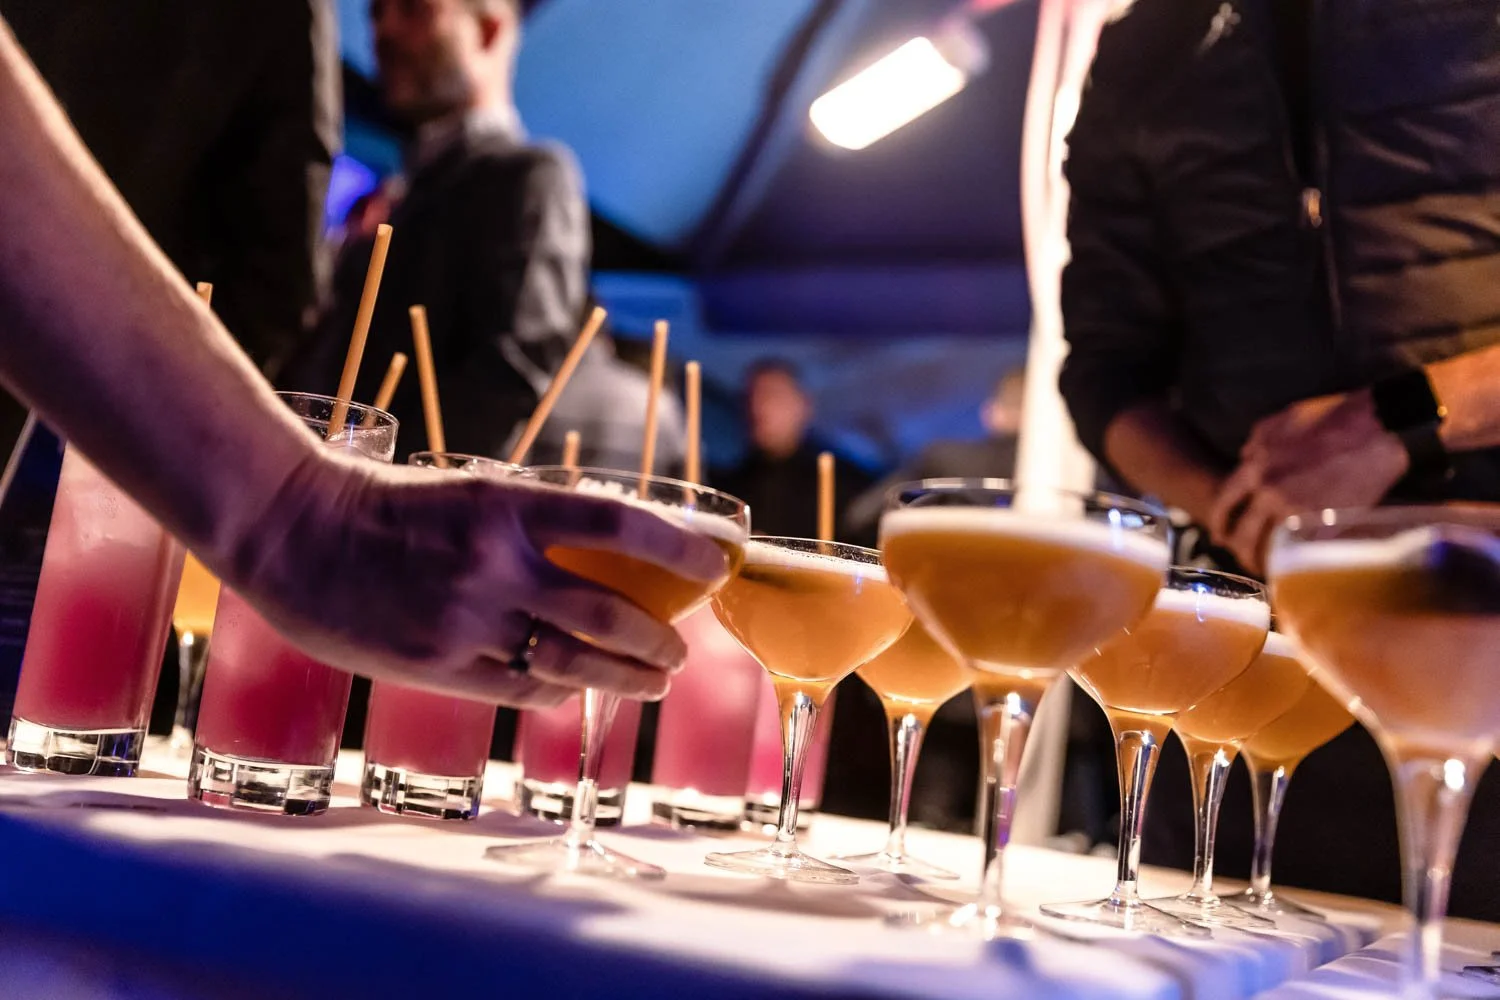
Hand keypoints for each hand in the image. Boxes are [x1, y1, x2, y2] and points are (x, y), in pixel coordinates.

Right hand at [217, 454, 731, 707]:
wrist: (295, 534)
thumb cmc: (390, 507)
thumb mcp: (473, 495)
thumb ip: (536, 524)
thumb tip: (613, 557)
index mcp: (506, 505)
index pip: (617, 524)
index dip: (678, 547)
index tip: (715, 562)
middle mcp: (494, 564)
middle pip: (609, 613)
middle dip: (659, 640)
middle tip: (679, 650)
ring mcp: (466, 620)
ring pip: (574, 663)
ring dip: (627, 677)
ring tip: (653, 681)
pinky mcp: (440, 664)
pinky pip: (524, 689)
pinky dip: (563, 691)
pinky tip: (579, 689)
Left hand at [1209, 390, 1407, 573]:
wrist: (1376, 427)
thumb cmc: (1331, 418)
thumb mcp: (1281, 421)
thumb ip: (1256, 442)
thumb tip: (1244, 458)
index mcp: (1255, 468)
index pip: (1224, 504)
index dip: (1220, 523)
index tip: (1220, 535)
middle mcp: (1269, 493)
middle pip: (1242, 534)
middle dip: (1238, 550)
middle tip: (1241, 557)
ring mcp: (1297, 511)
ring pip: (1268, 548)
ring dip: (1264, 560)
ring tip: (1266, 566)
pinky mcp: (1325, 525)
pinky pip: (1300, 551)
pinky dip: (1294, 560)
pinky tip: (1295, 563)